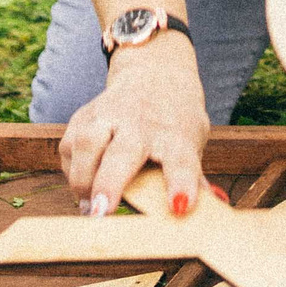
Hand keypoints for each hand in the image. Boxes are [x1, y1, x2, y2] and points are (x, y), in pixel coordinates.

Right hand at [56, 42, 207, 220]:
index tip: (180, 206)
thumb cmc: (175, 122)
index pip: (183, 160)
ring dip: (83, 179)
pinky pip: (69, 146)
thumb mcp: (193, 142)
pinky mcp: (84, 116)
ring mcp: (109, 115)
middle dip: (110, 184)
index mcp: (176, 134)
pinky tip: (82, 188)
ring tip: (89, 208)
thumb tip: (217, 206)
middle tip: (101, 213)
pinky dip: (71, 171)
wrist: (155, 74)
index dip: (182, 184)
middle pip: (124, 153)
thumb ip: (195, 178)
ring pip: (87, 144)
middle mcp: (141, 122)